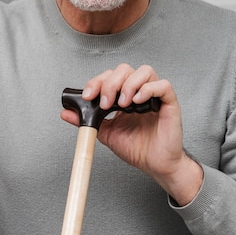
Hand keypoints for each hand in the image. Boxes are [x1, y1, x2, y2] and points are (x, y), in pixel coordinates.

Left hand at [60, 64, 202, 205]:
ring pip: (144, 71)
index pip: (110, 76)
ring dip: (129, 84)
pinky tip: (138, 101)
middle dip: (111, 83)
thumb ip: (87, 121)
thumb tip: (66, 112)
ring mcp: (155, 96)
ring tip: (123, 104)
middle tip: (105, 103)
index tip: (88, 95)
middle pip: (125, 69)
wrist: (154, 165)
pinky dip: (148, 89)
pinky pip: (163, 85)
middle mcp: (139, 91)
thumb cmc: (136, 148)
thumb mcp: (106, 133)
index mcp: (124, 96)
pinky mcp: (170, 103)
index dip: (97, 81)